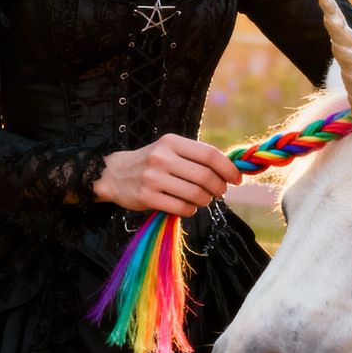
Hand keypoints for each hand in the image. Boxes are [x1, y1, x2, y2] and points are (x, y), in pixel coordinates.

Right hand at [93, 133, 242, 216]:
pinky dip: (191, 210)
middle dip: (219, 188)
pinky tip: (187, 206)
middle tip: (220, 192)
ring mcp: (153, 178)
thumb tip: (230, 170)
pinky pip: (181, 208)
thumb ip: (195, 157)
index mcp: (171, 142)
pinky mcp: (147, 197)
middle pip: (205, 176)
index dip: (228, 168)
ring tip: (203, 200)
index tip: (237, 179)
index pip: (209, 155)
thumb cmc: (151, 162)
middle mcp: (162, 157)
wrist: (114, 174)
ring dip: (206, 200)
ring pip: (195, 194)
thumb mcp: (170, 150)